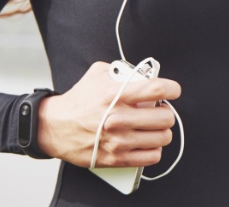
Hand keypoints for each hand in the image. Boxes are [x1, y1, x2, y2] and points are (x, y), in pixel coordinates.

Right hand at [37, 62, 180, 167]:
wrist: (55, 126)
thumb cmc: (78, 101)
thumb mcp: (97, 75)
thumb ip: (122, 71)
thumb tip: (143, 73)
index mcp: (116, 94)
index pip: (157, 89)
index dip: (173, 89)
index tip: (173, 91)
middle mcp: (119, 118)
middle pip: (165, 117)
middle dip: (166, 113)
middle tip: (160, 111)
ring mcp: (119, 141)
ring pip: (162, 138)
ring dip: (161, 131)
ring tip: (154, 127)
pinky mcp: (117, 158)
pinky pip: (151, 156)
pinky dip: (154, 149)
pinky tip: (147, 142)